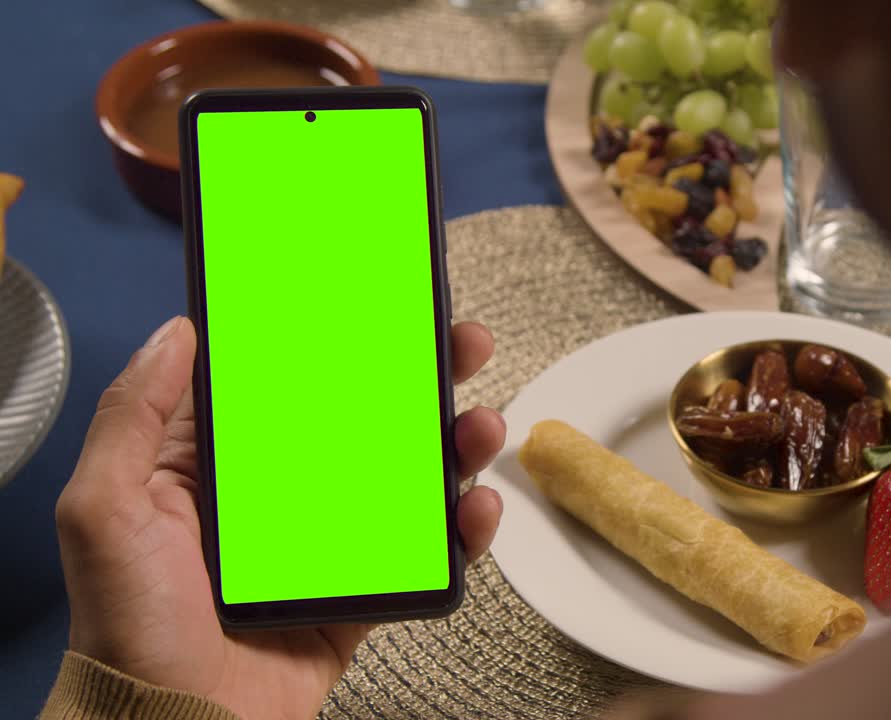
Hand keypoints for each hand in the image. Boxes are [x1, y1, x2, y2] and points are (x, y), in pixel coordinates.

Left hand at [55, 316, 505, 719]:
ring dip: (456, 443)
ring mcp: (331, 539)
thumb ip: (132, 416)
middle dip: (421, 376)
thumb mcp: (105, 509)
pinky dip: (463, 527)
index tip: (378, 300)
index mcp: (224, 462)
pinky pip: (425, 549)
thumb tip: (176, 331)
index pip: (289, 381)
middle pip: (367, 416)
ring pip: (408, 475)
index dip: (335, 337)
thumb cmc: (130, 627)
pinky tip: (476, 509)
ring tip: (481, 426)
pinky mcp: (365, 587)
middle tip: (461, 343)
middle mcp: (284, 492)